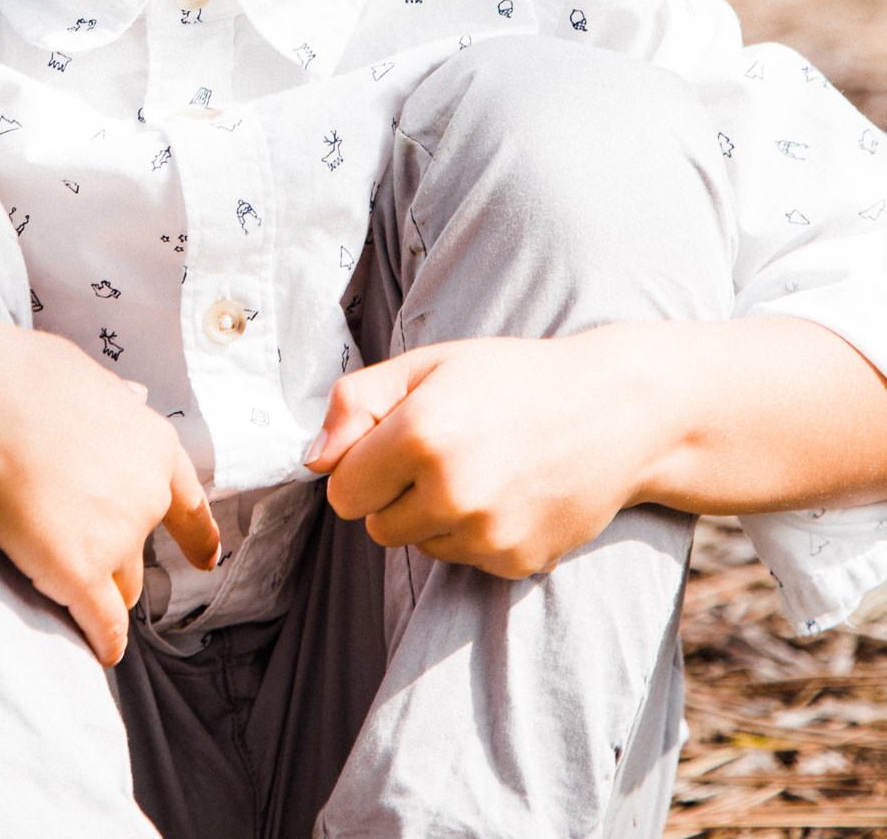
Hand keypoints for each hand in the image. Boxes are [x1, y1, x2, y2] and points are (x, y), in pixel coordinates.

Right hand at [0, 323, 218, 664]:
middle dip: (116, 555)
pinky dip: (101, 640)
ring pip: (121, 587)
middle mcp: (146, 495)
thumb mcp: (82, 375)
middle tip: (77, 548)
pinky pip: (103, 625)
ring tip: (61, 584)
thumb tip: (135, 394)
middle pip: (142, 550)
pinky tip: (96, 651)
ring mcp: (118, 539)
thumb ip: (114, 396)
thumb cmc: (19, 381)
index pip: (187, 500)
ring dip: (99, 590)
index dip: (196, 534)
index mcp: (151, 445)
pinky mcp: (82, 575)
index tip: (205, 559)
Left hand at [305, 332, 656, 577]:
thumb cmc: (512, 378)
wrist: (615, 413)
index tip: (394, 440)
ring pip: (418, 545)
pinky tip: (508, 492)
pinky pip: (462, 559)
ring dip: (432, 515)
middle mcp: (451, 492)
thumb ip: (356, 403)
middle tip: (443, 450)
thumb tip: (313, 461)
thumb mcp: (428, 364)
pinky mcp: (515, 562)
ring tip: (480, 467)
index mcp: (420, 435)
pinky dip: (473, 533)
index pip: (342, 491)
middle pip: (375, 526)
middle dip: (394, 493)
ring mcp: (486, 534)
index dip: (362, 465)